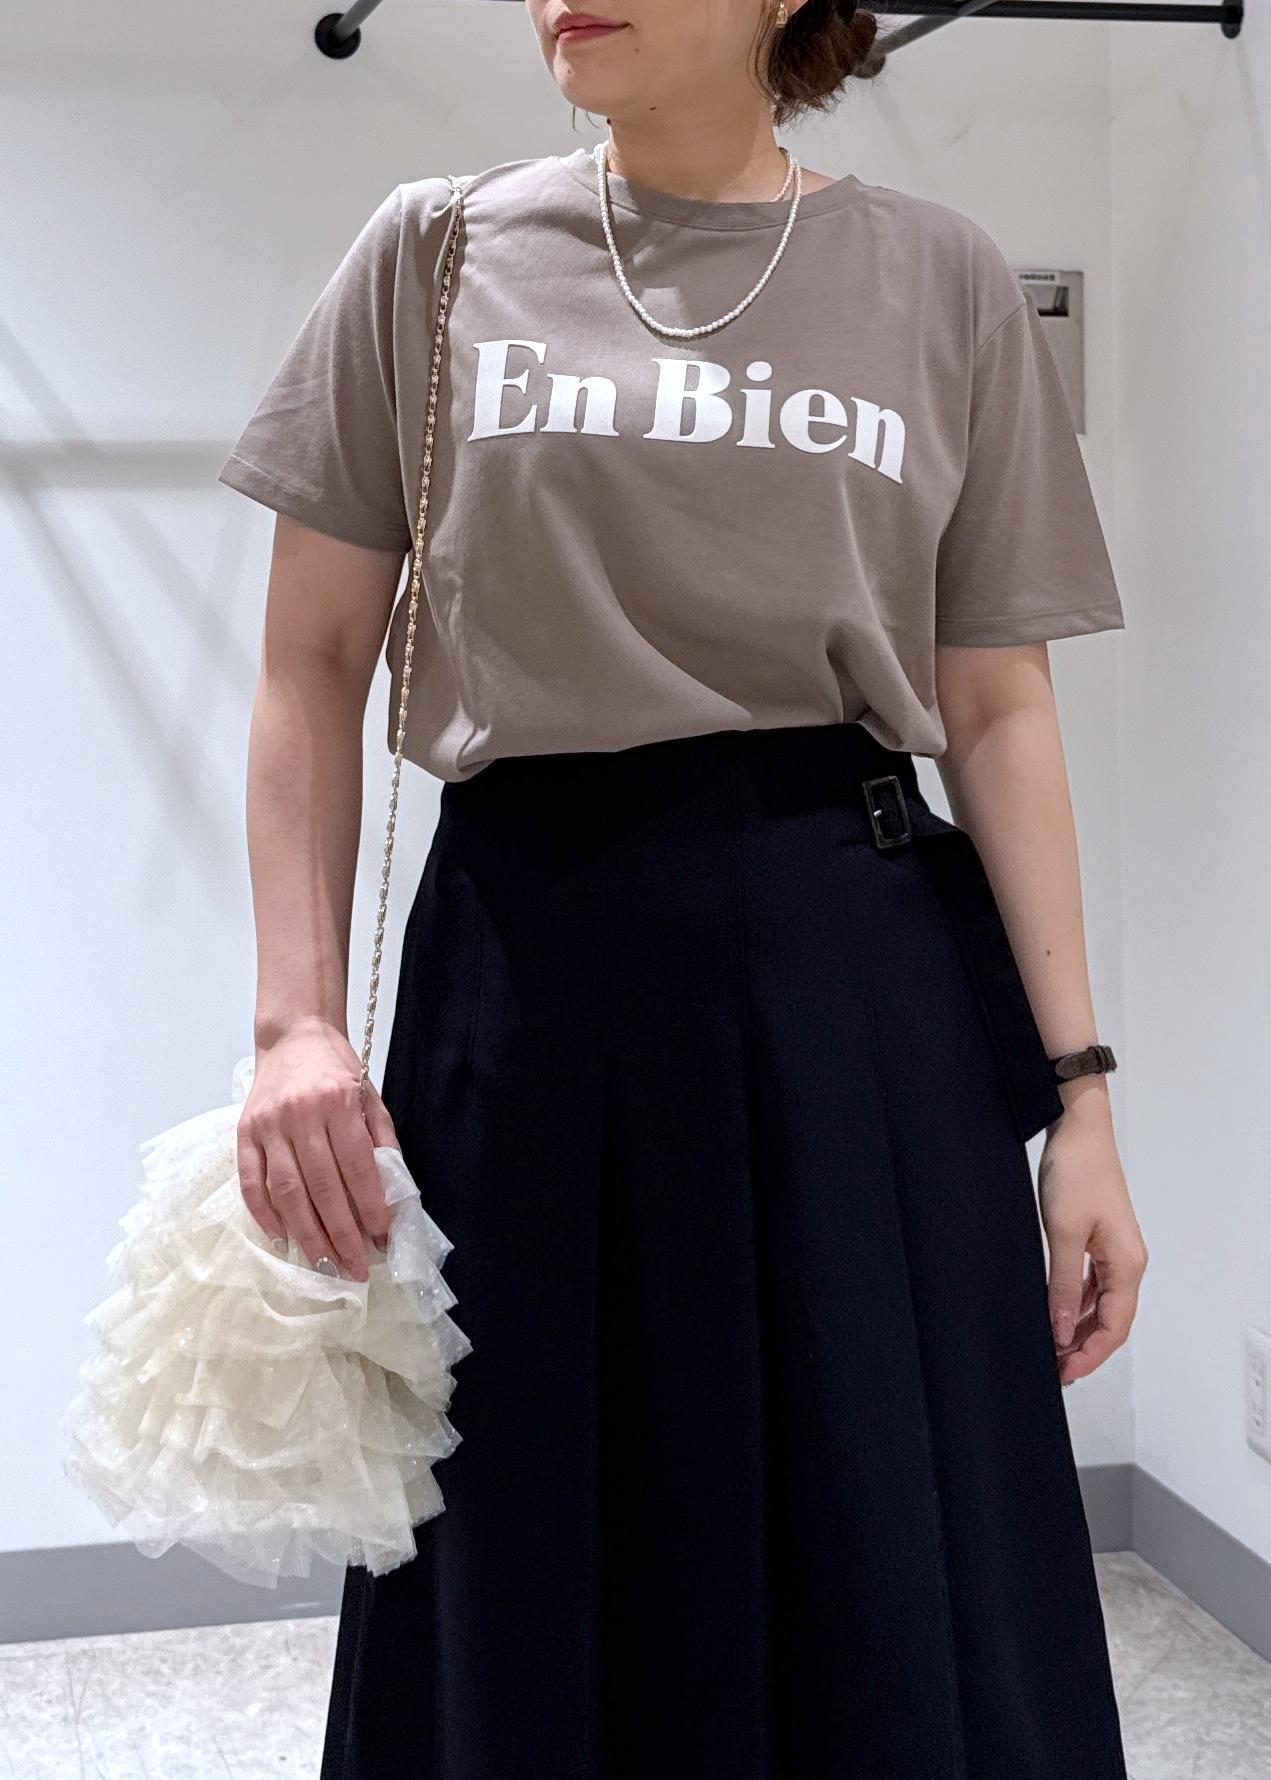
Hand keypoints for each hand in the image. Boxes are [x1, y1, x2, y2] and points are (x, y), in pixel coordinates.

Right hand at [235, 1016, 400, 1281]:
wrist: (293, 1036)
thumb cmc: (336, 1068)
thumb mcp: (370, 1094)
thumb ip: (380, 1139)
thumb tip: (391, 1191)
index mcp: (337, 1102)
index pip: (356, 1166)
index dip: (369, 1206)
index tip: (381, 1237)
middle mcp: (301, 1114)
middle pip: (321, 1186)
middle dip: (340, 1233)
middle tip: (354, 1268)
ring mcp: (268, 1125)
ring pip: (287, 1191)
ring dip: (305, 1234)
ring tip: (324, 1264)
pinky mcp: (244, 1133)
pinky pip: (251, 1182)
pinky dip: (264, 1214)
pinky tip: (281, 1238)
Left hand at [1037, 1096, 1147, 1386]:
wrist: (1078, 1128)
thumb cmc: (1077, 1171)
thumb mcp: (1063, 1233)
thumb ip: (1061, 1285)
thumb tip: (1060, 1330)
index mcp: (1127, 1265)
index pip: (1114, 1327)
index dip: (1089, 1355)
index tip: (1063, 1372)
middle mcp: (1127, 1262)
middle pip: (1110, 1320)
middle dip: (1083, 1348)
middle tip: (1053, 1368)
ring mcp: (1113, 1251)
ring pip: (1099, 1304)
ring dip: (1077, 1327)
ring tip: (1050, 1347)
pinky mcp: (1098, 1240)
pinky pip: (1090, 1284)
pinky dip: (1073, 1303)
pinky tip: (1054, 1312)